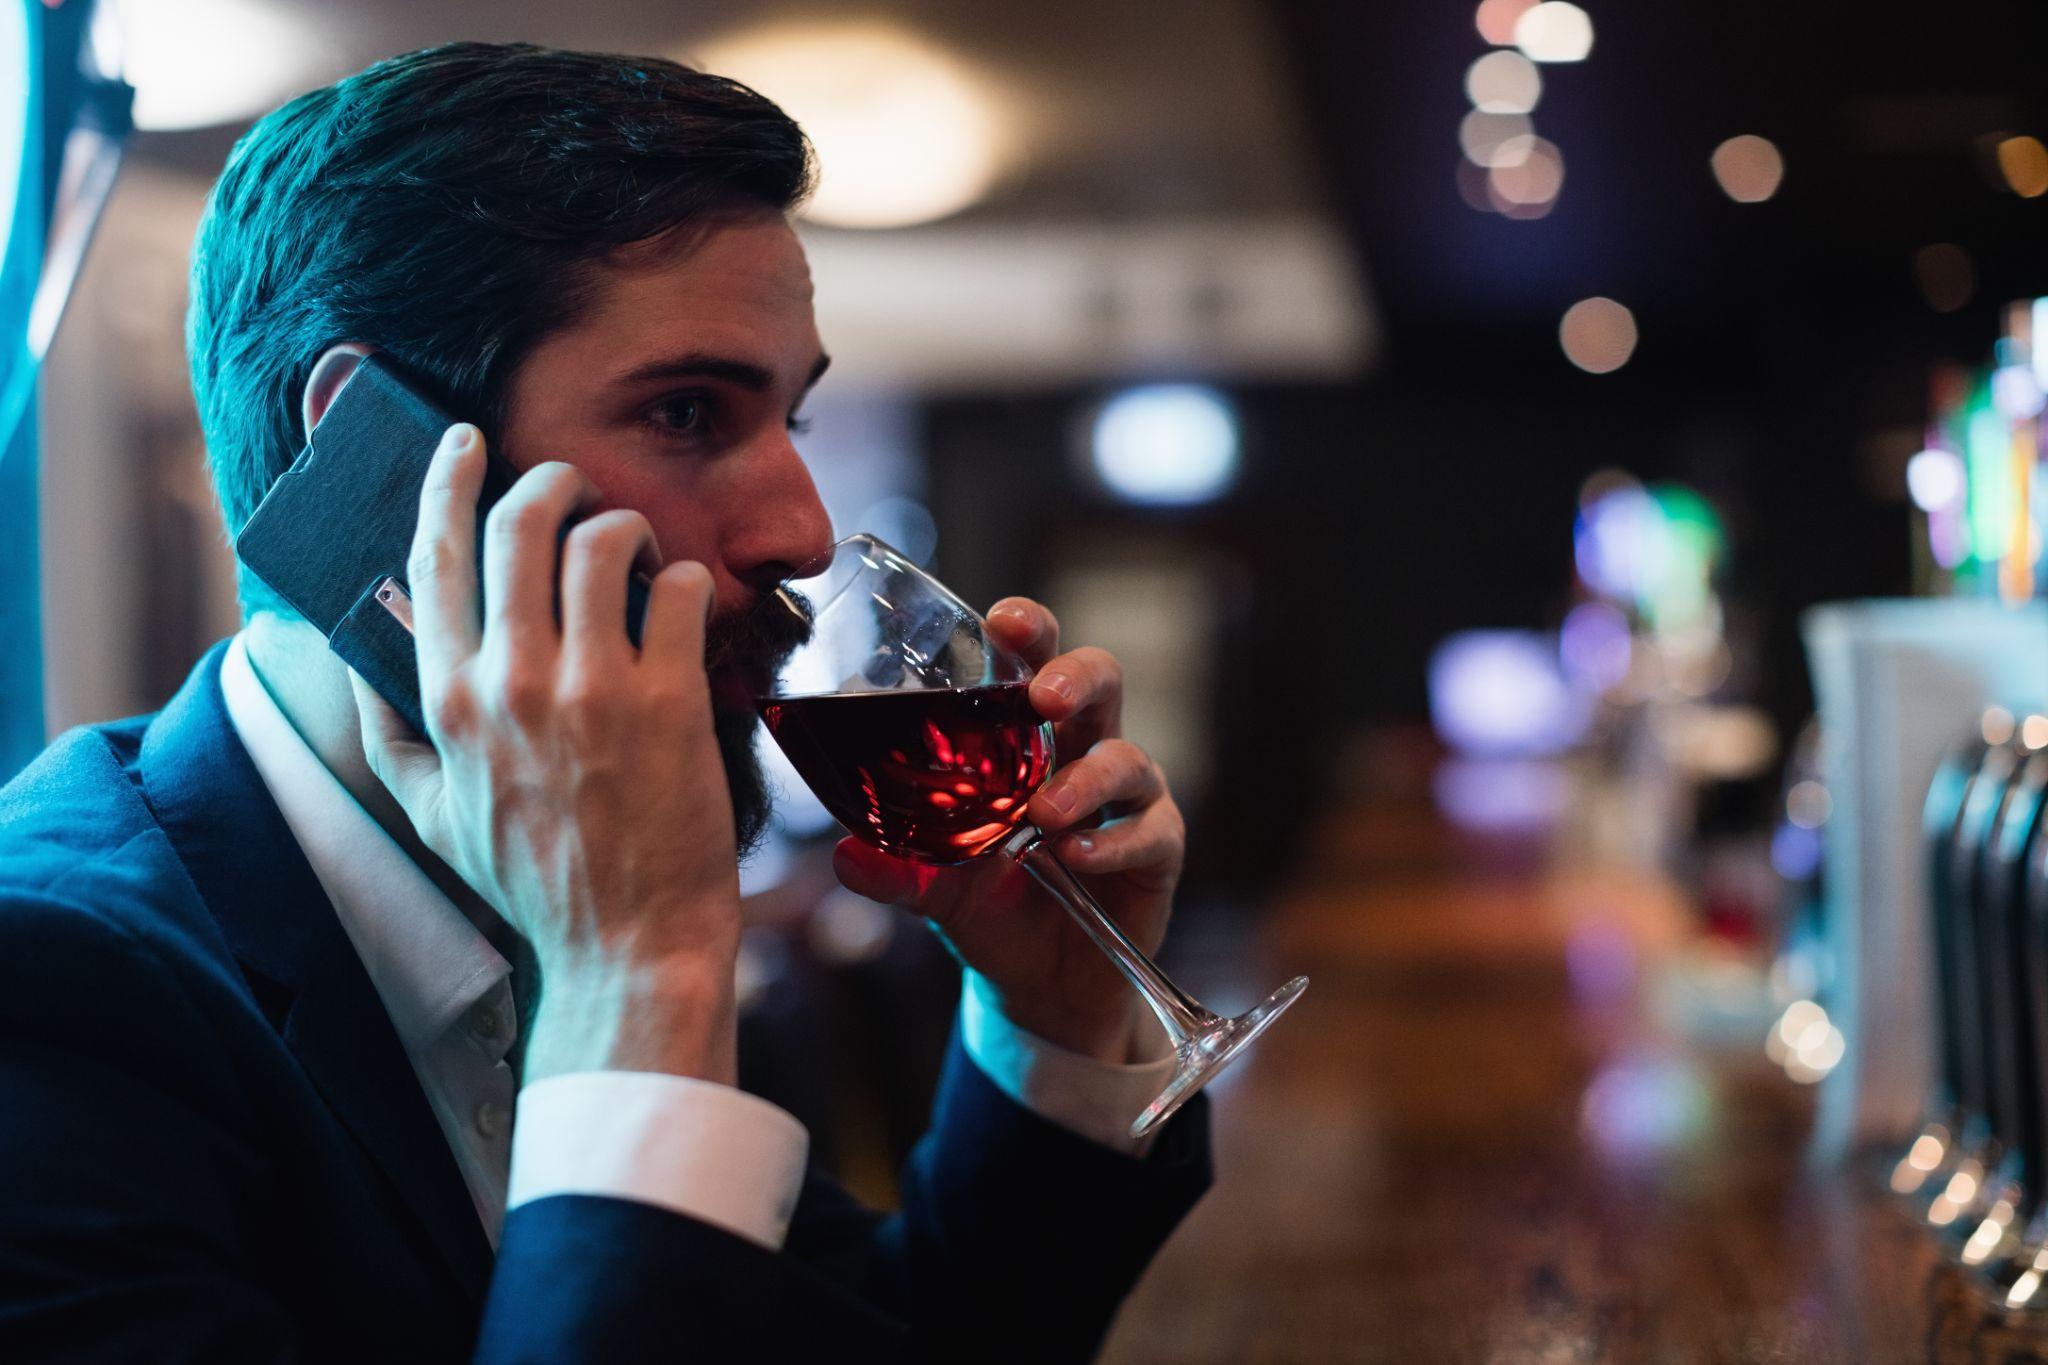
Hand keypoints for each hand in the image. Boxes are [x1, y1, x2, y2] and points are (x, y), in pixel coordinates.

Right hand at [347, 423, 742, 1084]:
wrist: (626, 944)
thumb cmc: (533, 881)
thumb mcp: (430, 815)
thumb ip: (388, 735)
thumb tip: (359, 667)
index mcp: (447, 702)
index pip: (434, 557)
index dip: (448, 482)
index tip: (465, 441)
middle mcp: (512, 684)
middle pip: (519, 527)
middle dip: (549, 481)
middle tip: (572, 482)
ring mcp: (593, 690)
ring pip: (601, 544)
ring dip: (623, 525)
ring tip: (637, 548)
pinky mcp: (669, 703)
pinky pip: (679, 592)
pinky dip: (686, 578)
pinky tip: (684, 599)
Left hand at [831, 598, 1184, 1063]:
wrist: (1041, 986)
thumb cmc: (992, 908)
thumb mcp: (936, 888)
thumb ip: (899, 870)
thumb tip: (845, 857)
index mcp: (1029, 739)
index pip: (1034, 663)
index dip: (1027, 633)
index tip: (1002, 621)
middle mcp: (1084, 752)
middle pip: (1102, 681)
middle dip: (1076, 676)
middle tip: (1045, 696)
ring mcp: (1128, 798)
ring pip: (1129, 757)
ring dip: (1087, 779)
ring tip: (1047, 811)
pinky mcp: (1158, 848)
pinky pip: (1152, 830)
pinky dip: (1114, 841)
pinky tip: (1079, 856)